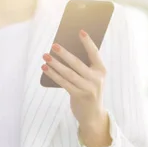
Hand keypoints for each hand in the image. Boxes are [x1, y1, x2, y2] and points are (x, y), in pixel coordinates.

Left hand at [41, 29, 110, 146]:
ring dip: (55, 64)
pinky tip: (46, 68)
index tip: (80, 31)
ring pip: (68, 73)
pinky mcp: (79, 96)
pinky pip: (64, 83)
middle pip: (77, 63)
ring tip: (45, 56)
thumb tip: (63, 52)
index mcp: (101, 71)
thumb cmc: (89, 91)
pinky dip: (53, 75)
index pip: (94, 53)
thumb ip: (83, 67)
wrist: (93, 115)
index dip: (87, 42)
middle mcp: (96, 79)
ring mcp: (88, 88)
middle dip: (64, 53)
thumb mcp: (92, 78)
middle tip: (54, 45)